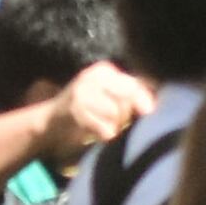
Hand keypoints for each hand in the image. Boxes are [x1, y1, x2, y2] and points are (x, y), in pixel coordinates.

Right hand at [38, 60, 152, 166]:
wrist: (50, 121)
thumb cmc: (85, 108)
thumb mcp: (105, 94)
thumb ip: (128, 93)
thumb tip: (155, 99)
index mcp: (104, 70)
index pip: (133, 82)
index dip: (144, 98)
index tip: (150, 111)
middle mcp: (93, 77)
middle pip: (126, 97)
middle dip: (128, 113)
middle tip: (122, 123)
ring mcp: (82, 92)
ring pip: (116, 113)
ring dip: (116, 125)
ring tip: (107, 127)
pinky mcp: (75, 111)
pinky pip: (104, 127)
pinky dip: (106, 134)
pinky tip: (100, 133)